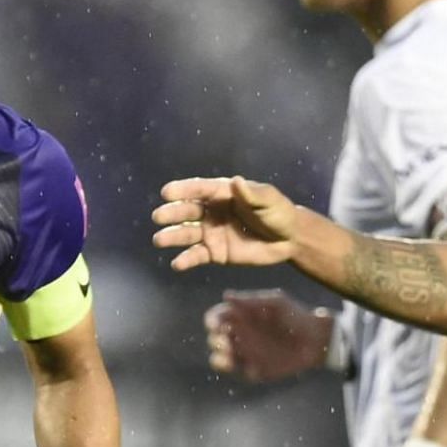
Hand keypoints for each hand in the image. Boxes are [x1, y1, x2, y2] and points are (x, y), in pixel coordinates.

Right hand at [152, 177, 298, 270]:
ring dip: (172, 236)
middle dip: (173, 213)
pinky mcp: (215, 253)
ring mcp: (211, 233)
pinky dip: (186, 260)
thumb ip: (252, 194)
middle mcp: (211, 211)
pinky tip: (177, 264)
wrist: (289, 240)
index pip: (199, 189)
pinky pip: (197, 256)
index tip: (167, 192)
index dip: (183, 190)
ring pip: (187, 234)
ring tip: (159, 240)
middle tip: (158, 216)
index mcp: (222, 194)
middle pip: (188, 211)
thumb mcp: (268, 200)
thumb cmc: (278, 213)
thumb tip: (236, 182)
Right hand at [205, 290, 329, 382]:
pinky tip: (251, 367)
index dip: (212, 321)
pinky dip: (240, 371)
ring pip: (220, 358)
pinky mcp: (256, 369)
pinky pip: (240, 372)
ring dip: (219, 358)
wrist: (316, 339)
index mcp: (241, 315)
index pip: (216, 317)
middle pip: (214, 338)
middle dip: (215, 340)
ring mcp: (246, 353)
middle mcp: (239, 334)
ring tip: (229, 358)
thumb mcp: (276, 302)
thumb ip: (251, 300)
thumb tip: (226, 295)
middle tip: (226, 341)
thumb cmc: (296, 315)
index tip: (218, 325)